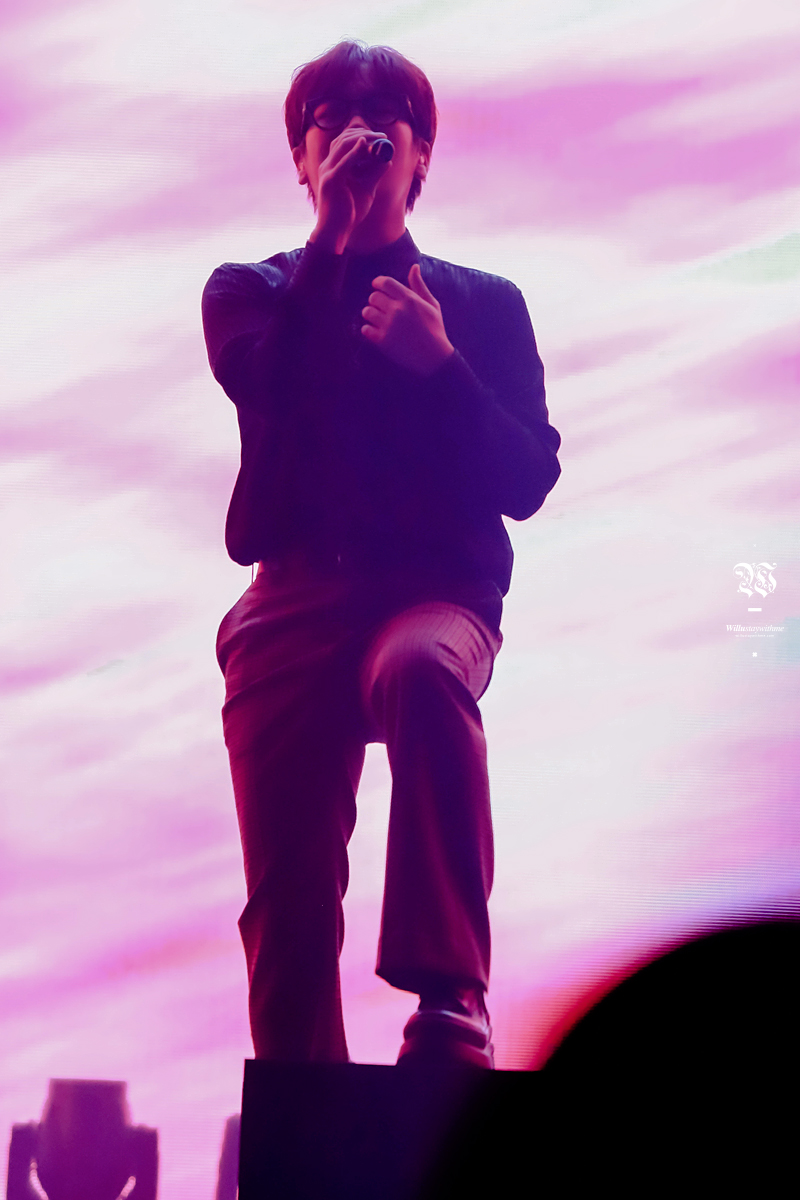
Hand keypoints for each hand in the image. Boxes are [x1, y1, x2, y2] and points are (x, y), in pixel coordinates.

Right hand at [310, 128, 391, 254]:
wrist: (335, 232)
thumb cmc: (349, 213)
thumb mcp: (366, 190)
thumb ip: (375, 174)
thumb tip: (388, 160)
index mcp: (332, 166)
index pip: (343, 141)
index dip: (361, 133)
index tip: (379, 136)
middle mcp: (327, 166)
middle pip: (343, 139)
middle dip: (364, 133)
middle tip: (383, 136)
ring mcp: (327, 172)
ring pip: (343, 145)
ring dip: (362, 138)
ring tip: (379, 138)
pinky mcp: (331, 181)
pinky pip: (344, 162)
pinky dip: (355, 151)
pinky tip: (365, 144)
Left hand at [361, 263, 454, 375]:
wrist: (435, 358)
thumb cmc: (435, 329)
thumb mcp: (431, 304)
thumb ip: (419, 285)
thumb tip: (414, 266)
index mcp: (409, 299)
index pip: (385, 282)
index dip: (378, 282)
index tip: (377, 286)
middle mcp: (397, 310)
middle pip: (373, 297)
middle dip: (375, 300)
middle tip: (380, 307)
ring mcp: (389, 326)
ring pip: (367, 312)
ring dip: (370, 314)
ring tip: (377, 319)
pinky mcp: (383, 341)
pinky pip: (365, 329)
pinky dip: (368, 330)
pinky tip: (375, 331)